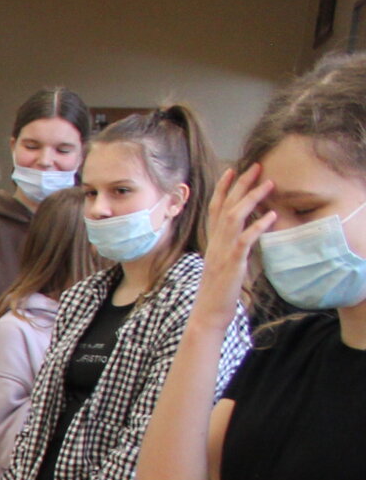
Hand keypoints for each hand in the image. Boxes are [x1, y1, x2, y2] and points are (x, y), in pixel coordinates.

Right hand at [196, 165, 275, 331]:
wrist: (209, 312)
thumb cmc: (218, 291)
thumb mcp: (222, 264)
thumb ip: (230, 247)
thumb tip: (244, 236)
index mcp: (213, 242)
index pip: (215, 209)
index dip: (223, 188)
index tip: (232, 170)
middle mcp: (215, 243)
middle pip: (225, 206)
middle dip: (240, 185)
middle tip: (255, 166)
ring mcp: (223, 252)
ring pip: (234, 218)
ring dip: (252, 199)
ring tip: (268, 184)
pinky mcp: (232, 263)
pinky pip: (245, 240)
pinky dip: (258, 226)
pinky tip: (272, 216)